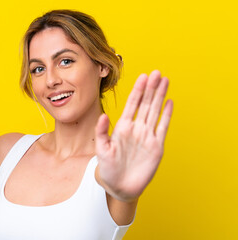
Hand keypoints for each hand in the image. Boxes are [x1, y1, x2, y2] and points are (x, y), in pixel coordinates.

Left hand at [95, 70, 172, 201]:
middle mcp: (136, 128)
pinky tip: (169, 102)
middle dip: (151, 88)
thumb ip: (101, 132)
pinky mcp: (156, 146)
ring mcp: (147, 136)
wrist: (119, 186)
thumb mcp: (101, 149)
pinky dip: (166, 115)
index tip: (142, 76)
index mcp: (123, 127)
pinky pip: (163, 127)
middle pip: (146, 104)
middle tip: (157, 72)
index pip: (132, 104)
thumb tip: (103, 116)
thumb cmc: (108, 168)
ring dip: (160, 96)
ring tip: (165, 81)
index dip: (138, 90)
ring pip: (155, 111)